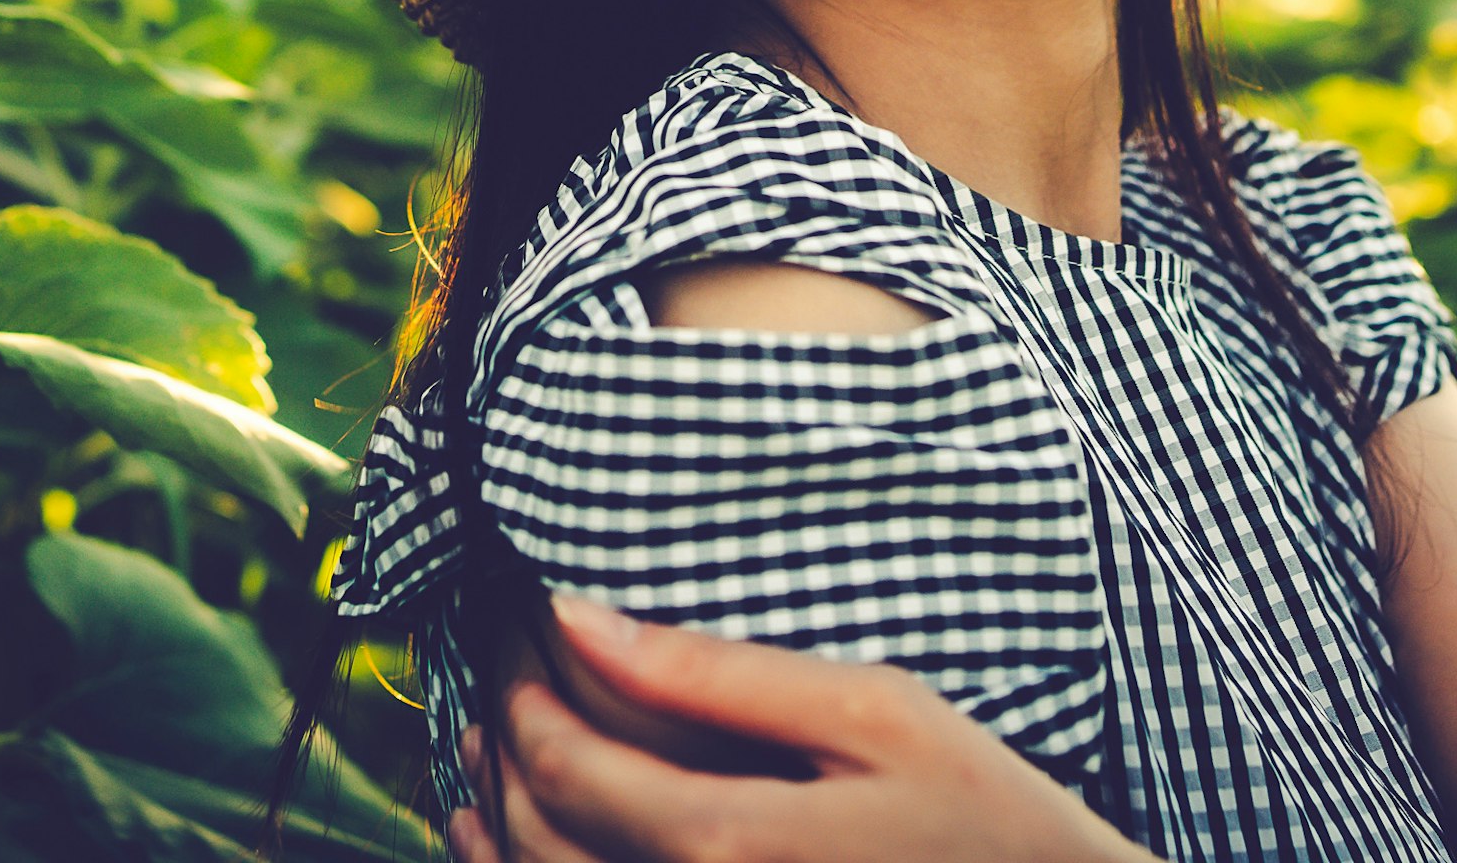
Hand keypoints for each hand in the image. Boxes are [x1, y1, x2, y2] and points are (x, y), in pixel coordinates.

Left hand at [448, 593, 1155, 862]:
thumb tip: (579, 617)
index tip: (513, 621)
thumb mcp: (870, 712)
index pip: (565, 764)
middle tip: (493, 667)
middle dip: (499, 744)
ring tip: (481, 745)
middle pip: (540, 839)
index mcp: (728, 843)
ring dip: (496, 822)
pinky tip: (506, 834)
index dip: (519, 687)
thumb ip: (718, 673)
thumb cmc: (975, 811)